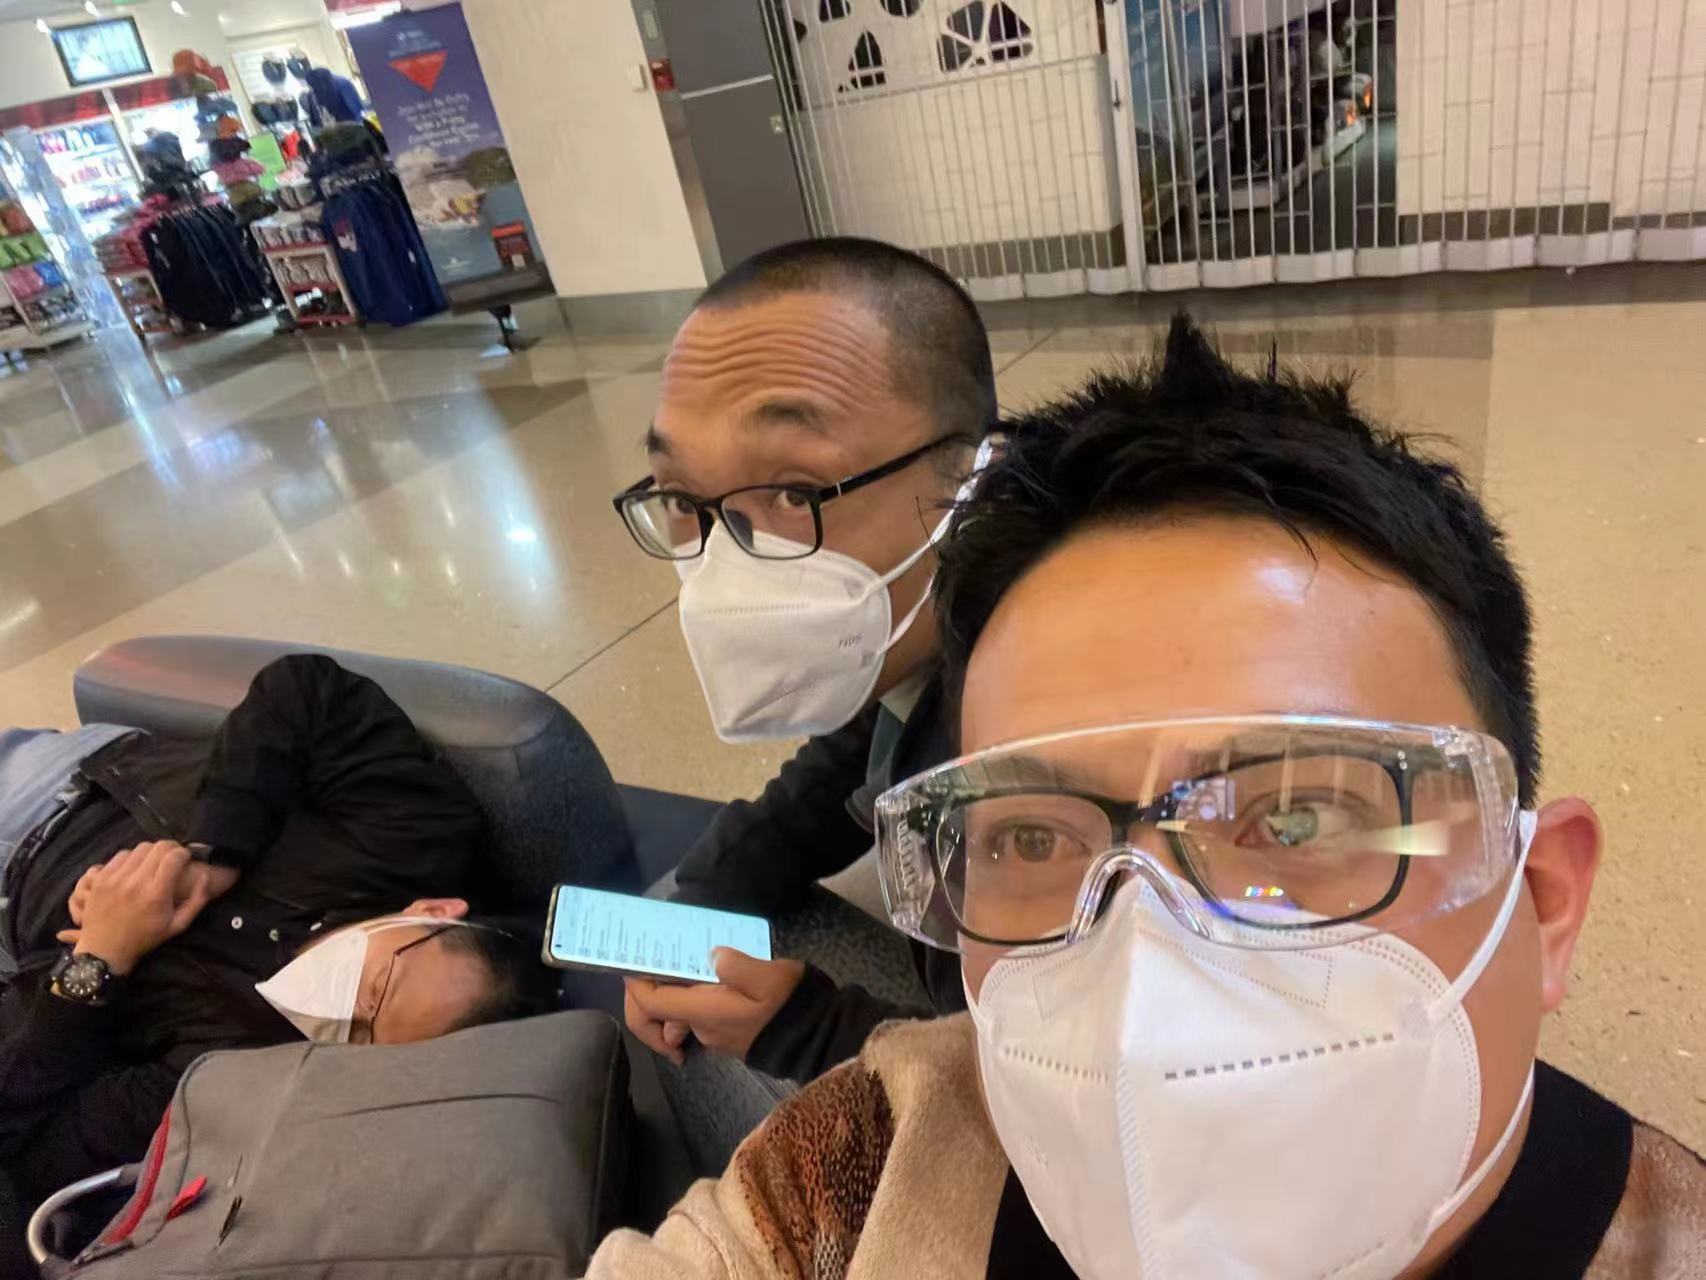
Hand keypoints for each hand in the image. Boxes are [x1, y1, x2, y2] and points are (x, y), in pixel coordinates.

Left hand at [66, 853, 238, 927]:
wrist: (104, 950)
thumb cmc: (144, 939)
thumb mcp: (177, 925)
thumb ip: (197, 900)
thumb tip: (205, 876)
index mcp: (156, 895)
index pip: (173, 856)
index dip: (184, 853)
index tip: (186, 859)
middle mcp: (135, 883)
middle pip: (158, 847)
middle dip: (170, 848)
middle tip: (173, 858)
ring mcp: (115, 879)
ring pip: (139, 848)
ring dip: (151, 852)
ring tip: (154, 863)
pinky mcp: (100, 878)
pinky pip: (121, 855)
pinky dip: (132, 857)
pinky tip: (135, 868)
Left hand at [625, 951, 805, 1063]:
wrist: (818, 1037)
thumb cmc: (790, 1004)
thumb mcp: (768, 976)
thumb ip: (736, 965)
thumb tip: (712, 955)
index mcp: (704, 1012)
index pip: (653, 1003)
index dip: (636, 983)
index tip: (633, 959)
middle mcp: (702, 1028)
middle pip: (659, 1014)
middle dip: (649, 991)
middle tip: (652, 962)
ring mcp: (714, 1036)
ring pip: (679, 1015)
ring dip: (676, 991)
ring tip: (686, 962)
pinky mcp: (727, 1035)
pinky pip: (698, 1017)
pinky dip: (694, 1000)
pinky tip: (710, 978)